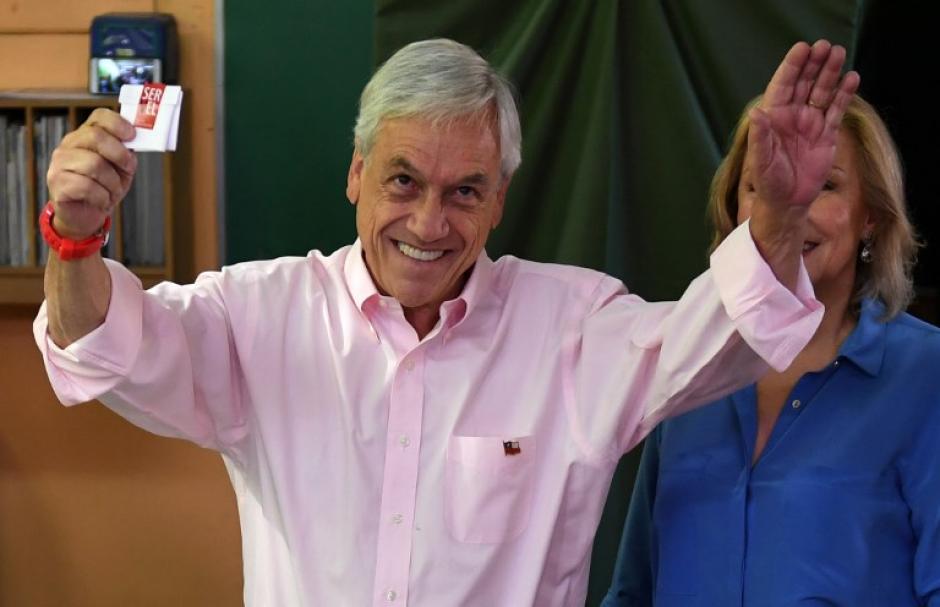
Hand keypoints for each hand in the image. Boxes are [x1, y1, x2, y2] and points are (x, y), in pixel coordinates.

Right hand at [47, 108, 136, 238]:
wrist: (86, 214)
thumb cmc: (104, 187)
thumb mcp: (121, 169)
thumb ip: (126, 155)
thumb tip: (133, 147)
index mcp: (86, 135)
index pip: (99, 117)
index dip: (118, 124)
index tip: (132, 136)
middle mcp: (69, 144)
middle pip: (95, 137)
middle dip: (119, 155)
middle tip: (127, 170)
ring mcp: (59, 163)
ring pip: (93, 164)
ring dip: (112, 182)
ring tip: (112, 191)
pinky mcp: (57, 183)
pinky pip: (86, 186)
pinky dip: (102, 196)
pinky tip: (101, 200)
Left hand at [749, 40, 859, 208]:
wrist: (788, 202)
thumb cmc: (769, 182)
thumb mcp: (761, 161)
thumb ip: (760, 137)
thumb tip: (755, 113)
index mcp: (773, 118)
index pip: (782, 85)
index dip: (791, 67)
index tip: (802, 48)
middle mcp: (792, 115)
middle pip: (804, 83)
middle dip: (813, 64)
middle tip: (825, 46)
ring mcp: (810, 123)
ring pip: (822, 92)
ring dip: (830, 73)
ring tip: (839, 54)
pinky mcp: (827, 133)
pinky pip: (836, 109)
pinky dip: (844, 94)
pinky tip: (852, 78)